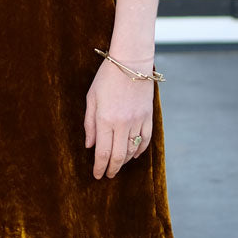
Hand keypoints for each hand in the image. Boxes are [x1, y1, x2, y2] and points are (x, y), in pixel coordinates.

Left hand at [83, 59, 153, 178]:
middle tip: (107, 174)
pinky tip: (133, 154)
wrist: (131, 62)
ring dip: (124, 161)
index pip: (102, 153)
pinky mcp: (148, 116)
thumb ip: (89, 124)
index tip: (97, 175)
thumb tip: (89, 146)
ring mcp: (137, 121)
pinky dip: (139, 150)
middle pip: (117, 156)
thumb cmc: (107, 78)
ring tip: (117, 165)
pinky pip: (145, 140)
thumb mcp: (91, 99)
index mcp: (105, 120)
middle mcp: (122, 124)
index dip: (99, 167)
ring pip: (132, 151)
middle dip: (111, 169)